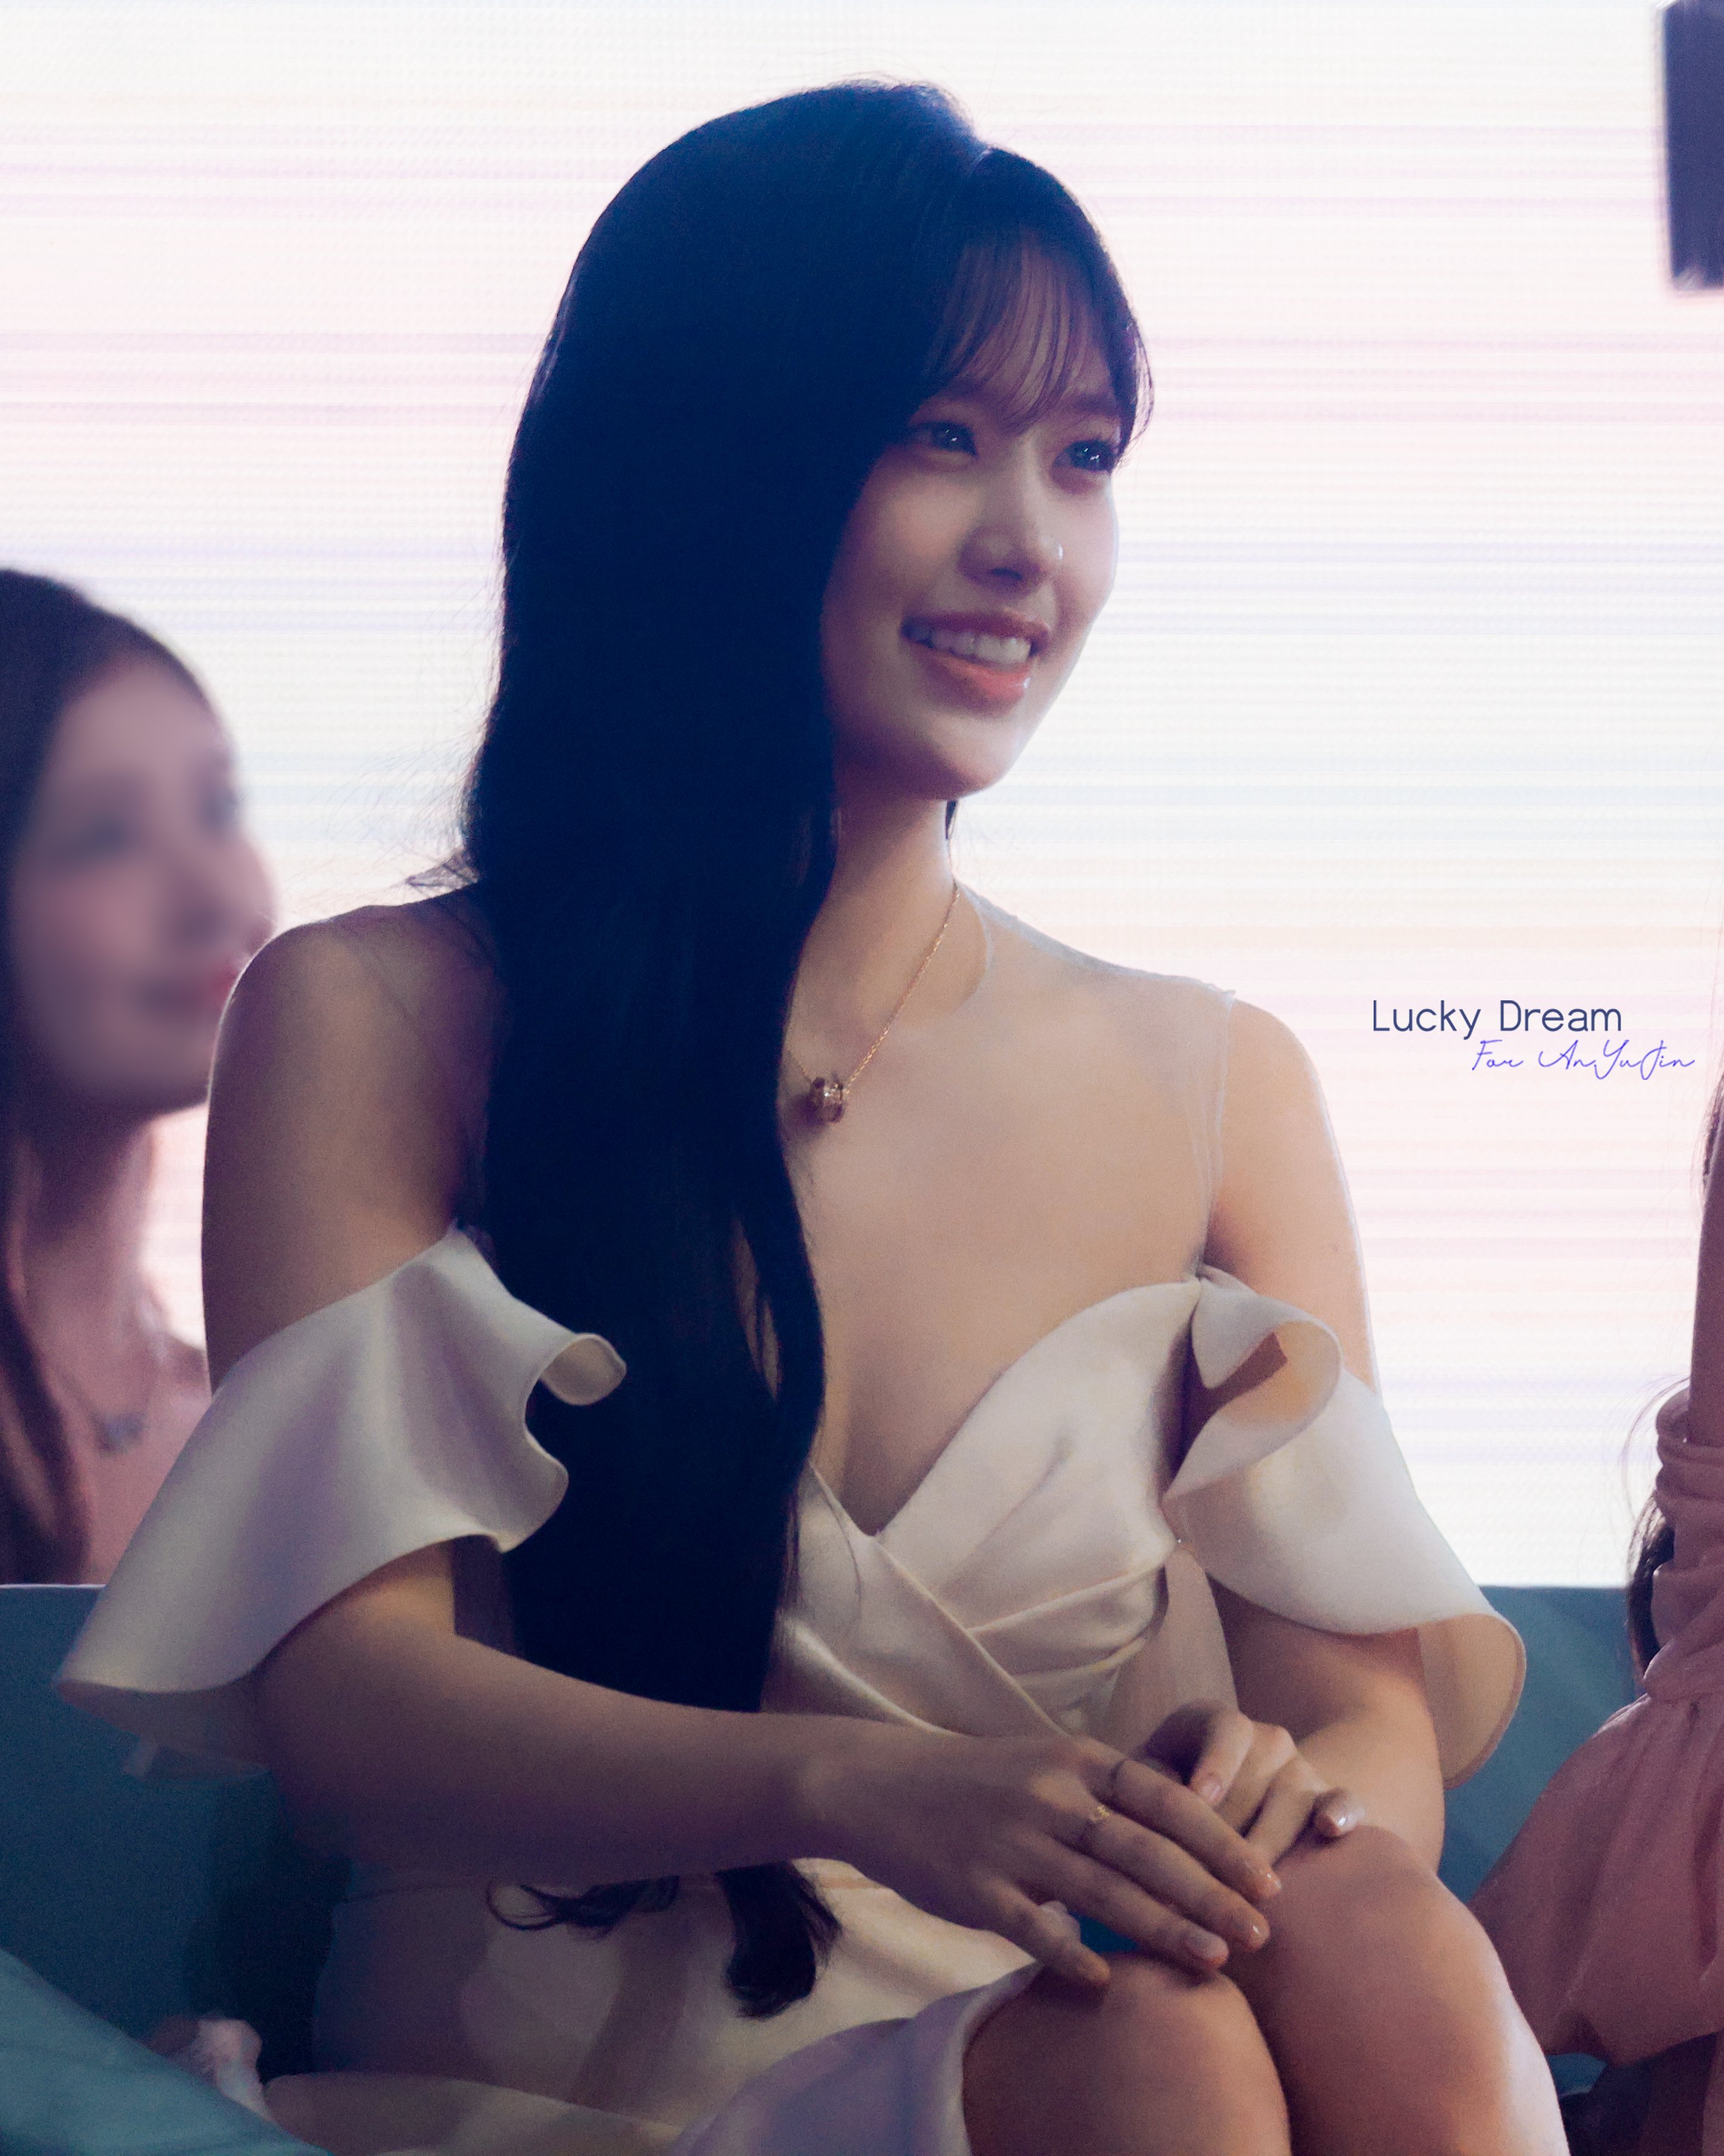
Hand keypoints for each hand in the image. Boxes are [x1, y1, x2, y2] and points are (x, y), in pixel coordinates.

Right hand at [802, 1721, 1281, 1989]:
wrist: (882, 1785)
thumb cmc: (980, 1780)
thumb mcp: (1048, 1762)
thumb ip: (1109, 1795)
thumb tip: (1185, 1835)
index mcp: (1076, 1760)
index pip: (1166, 1800)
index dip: (1221, 1841)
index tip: (1269, 1878)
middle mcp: (1050, 1796)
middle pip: (1146, 1850)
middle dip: (1211, 1893)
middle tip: (1262, 1932)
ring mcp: (1011, 1842)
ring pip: (1102, 1891)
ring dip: (1164, 1928)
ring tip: (1216, 1961)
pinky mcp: (974, 1887)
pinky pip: (1032, 1927)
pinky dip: (1070, 1954)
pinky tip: (1108, 1981)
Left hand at [1142, 1701, 1361, 1866]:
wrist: (1228, 1806)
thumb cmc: (1169, 1793)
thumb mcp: (1152, 1783)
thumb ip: (1150, 1799)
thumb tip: (1145, 1843)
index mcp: (1218, 1722)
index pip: (1226, 1730)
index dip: (1213, 1763)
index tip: (1197, 1798)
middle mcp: (1267, 1740)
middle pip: (1256, 1778)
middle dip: (1229, 1829)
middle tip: (1206, 1875)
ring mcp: (1303, 1770)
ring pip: (1293, 1800)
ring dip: (1269, 1842)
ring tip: (1252, 1886)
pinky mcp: (1332, 1801)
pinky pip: (1346, 1800)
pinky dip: (1342, 1811)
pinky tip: (1330, 1829)